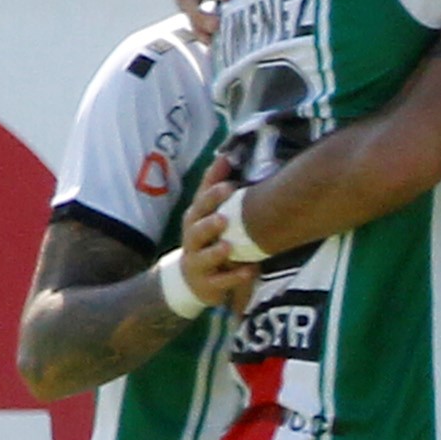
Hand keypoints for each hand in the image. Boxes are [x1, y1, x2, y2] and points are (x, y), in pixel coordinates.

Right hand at [179, 159, 257, 310]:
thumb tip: (225, 155)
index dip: (212, 195)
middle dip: (209, 224)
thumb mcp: (206, 212)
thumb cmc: (206, 237)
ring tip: (228, 246)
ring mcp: (198, 263)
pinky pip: (220, 282)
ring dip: (216, 252)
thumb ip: (214, 185)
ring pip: (204, 257)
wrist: (192, 278)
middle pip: (196, 230)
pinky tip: (249, 271)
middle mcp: (192, 240)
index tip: (228, 186)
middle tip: (224, 218)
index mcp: (194, 219)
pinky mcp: (207, 284)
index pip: (199, 204)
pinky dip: (233, 277)